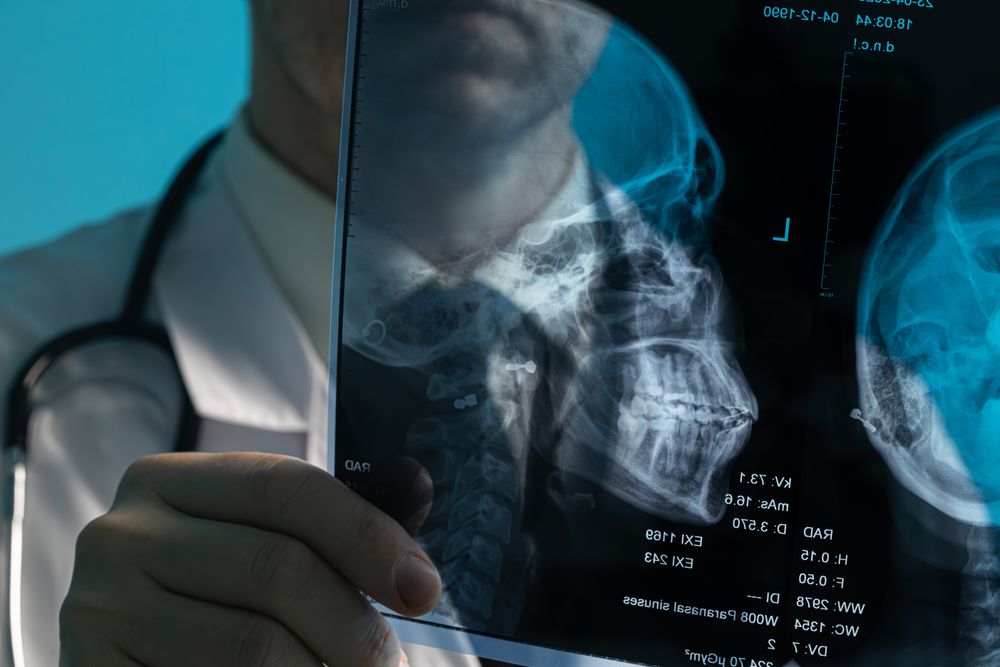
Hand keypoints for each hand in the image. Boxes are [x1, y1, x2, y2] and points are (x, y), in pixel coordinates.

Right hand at [60, 452, 440, 666]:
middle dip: (353, 622)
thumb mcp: (255, 544)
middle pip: (275, 567)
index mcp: (169, 479)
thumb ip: (326, 529)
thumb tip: (419, 506)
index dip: (366, 536)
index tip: (424, 588)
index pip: (286, 488)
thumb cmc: (212, 599)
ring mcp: (97, 607)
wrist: (131, 662)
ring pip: (253, 644)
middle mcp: (121, 533)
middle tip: (386, 660)